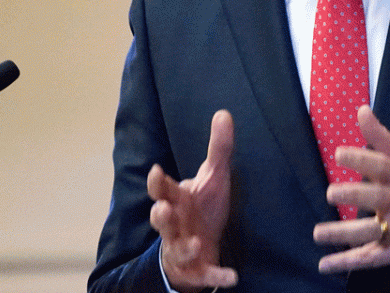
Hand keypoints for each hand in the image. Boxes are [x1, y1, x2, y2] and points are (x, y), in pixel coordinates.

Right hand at [147, 110, 238, 291]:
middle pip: (161, 220)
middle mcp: (175, 225)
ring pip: (177, 249)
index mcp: (176, 200)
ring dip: (184, 247)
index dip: (157, 182)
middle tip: (163, 209)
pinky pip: (205, 275)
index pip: (161, 189)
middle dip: (161, 216)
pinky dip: (216, 276)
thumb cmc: (202, 209)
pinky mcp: (197, 271)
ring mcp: (183, 249)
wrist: (201, 247)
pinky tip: (232, 277)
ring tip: (195, 244)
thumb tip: (224, 112)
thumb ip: (218, 149)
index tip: (157, 170)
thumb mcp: (213, 177)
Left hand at [312, 105, 389, 272]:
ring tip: (319, 233)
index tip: (339, 154)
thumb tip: (361, 111)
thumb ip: (380, 137)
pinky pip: (370, 258)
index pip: (380, 165)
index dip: (359, 159)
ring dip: (342, 234)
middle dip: (352, 196)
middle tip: (331, 193)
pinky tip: (325, 264)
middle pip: (374, 199)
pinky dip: (347, 262)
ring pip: (368, 232)